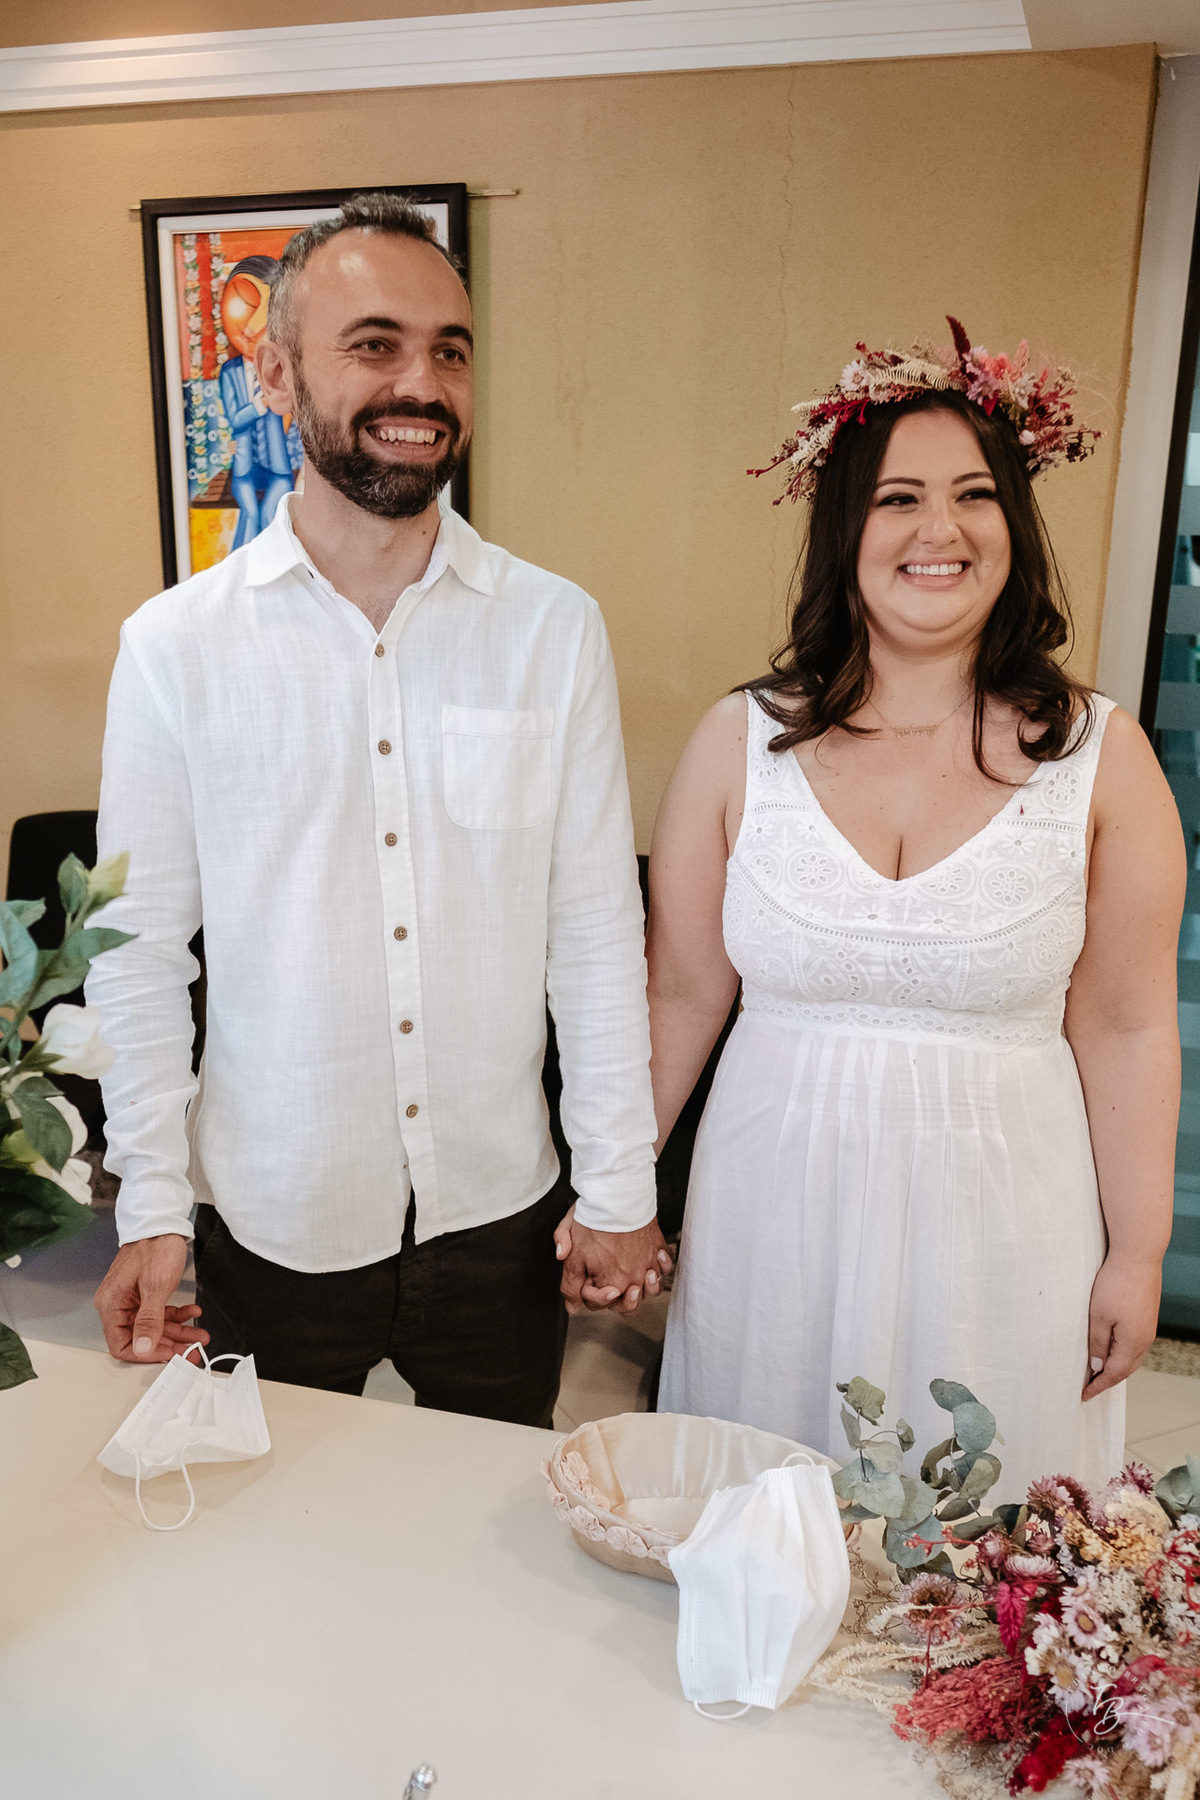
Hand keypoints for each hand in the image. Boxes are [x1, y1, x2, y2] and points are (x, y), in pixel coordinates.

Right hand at [94, 1235, 207, 1362]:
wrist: (162, 1223)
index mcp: (111, 1304)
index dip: (145, 1354)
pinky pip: (160, 1313)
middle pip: (141, 1338)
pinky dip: (177, 1315)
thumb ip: (149, 1320)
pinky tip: (192, 1313)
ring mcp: (132, 1300)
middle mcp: (118, 1305)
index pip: (120, 1345)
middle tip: (192, 1351)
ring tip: (199, 1334)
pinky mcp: (144, 1294)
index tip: (169, 1355)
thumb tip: (142, 1347)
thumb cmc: (155, 1247)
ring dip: (178, 1332)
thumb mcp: (155, 1286)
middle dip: (169, 1344)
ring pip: (155, 1327)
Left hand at [554, 1204, 673, 1314]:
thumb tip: (571, 1305)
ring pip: (651, 1290)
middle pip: (628, 1305)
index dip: (588, 1294)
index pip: (599, 1305)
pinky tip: (653, 1261)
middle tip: (611, 1287)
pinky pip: (666, 1267)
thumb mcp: (573, 1254)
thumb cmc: (594, 1222)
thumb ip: (570, 1283)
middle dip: (618, 1299)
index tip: (586, 1279)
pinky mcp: (658, 1248)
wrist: (617, 1195)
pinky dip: (662, 1266)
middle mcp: (634, 1280)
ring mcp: (649, 1265)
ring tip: (636, 1277)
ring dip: (644, 1287)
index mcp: (611, 1284)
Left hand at [1083, 1251, 1161, 1399]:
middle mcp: (1145, 1339)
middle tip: (1089, 1386)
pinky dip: (1122, 1352)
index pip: (1114, 1374)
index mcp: (1133, 1343)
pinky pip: (1135, 1343)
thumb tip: (1097, 1367)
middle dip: (1107, 1380)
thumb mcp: (1098, 1316)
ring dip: (1115, 1366)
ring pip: (1131, 1356)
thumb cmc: (1116, 1283)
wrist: (1138, 1256)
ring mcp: (1148, 1327)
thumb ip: (1097, 1343)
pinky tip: (1111, 1348)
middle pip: (1125, 1368)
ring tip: (1097, 1370)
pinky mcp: (1147, 1316)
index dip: (1098, 1386)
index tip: (1084, 1395)